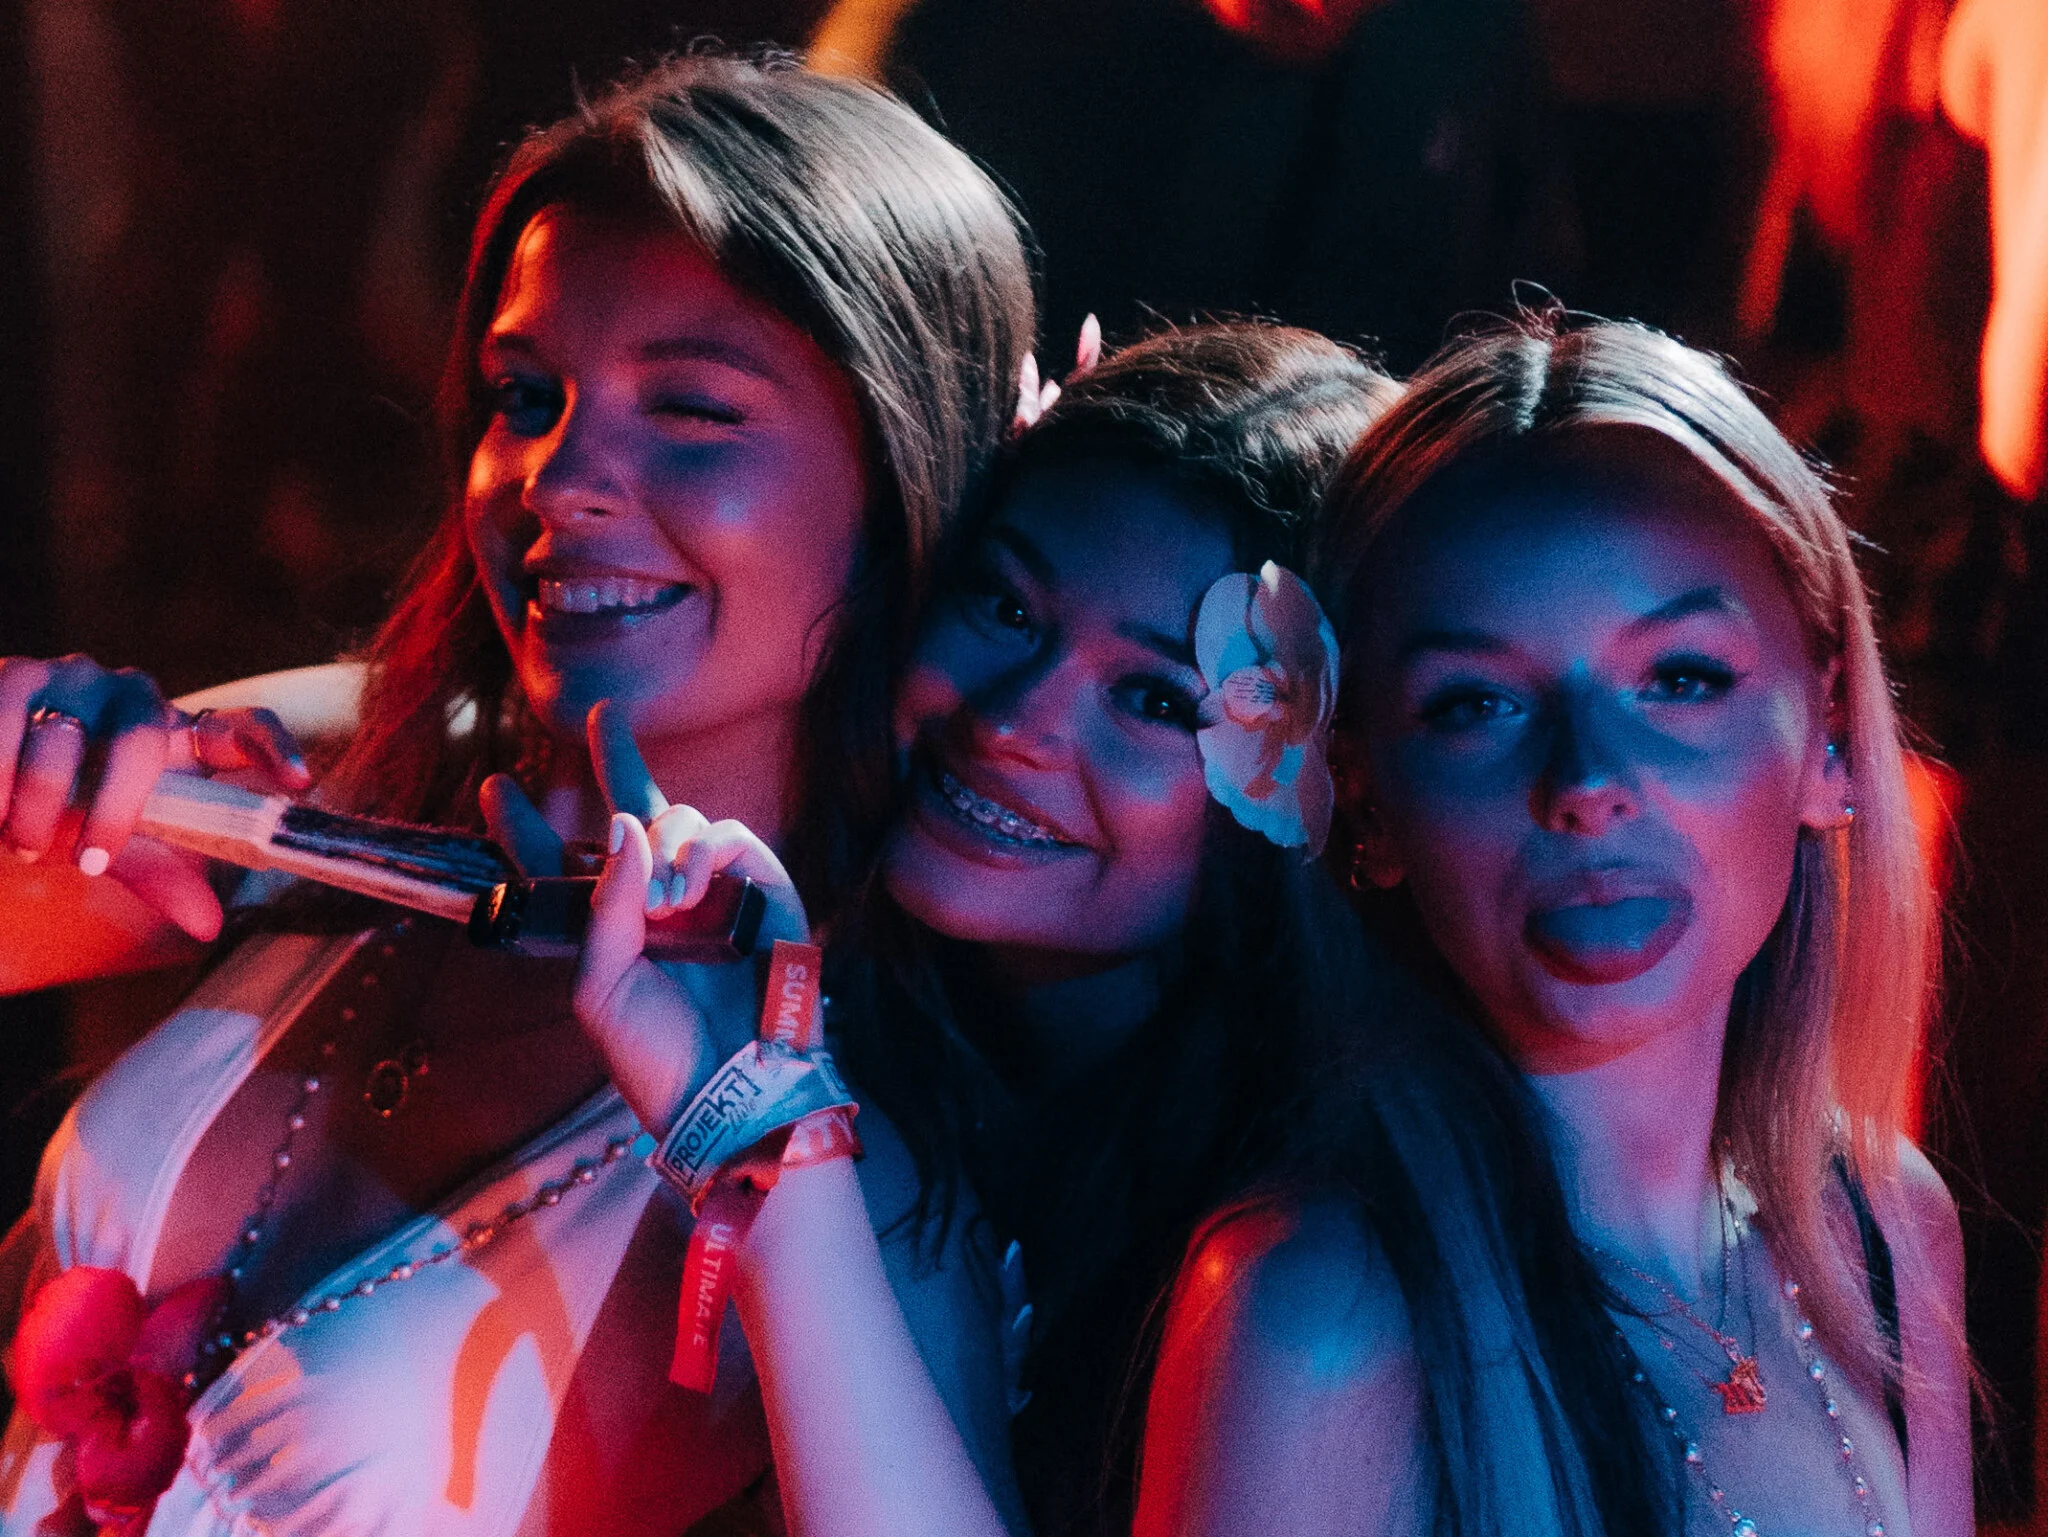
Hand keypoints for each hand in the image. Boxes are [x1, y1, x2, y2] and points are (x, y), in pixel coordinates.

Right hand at [0, 655, 310, 938]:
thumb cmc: (73, 810)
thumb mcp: (119, 845)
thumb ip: (160, 876)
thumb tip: (208, 925)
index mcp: (180, 734)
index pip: (243, 727)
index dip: (275, 747)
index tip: (300, 781)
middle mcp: (134, 695)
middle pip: (139, 742)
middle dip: (112, 810)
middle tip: (87, 864)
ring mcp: (74, 678)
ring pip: (61, 743)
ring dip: (38, 804)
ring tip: (22, 841)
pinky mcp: (12, 675)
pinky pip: (3, 731)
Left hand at [566, 700, 810, 1136]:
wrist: (730, 1090)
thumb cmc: (659, 1055)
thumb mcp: (600, 986)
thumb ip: (603, 905)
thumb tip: (621, 824)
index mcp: (607, 929)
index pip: (559, 867)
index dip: (527, 828)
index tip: (496, 786)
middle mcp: (657, 901)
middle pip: (630, 814)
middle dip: (615, 760)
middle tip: (601, 713)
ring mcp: (711, 892)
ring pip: (679, 821)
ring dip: (663, 845)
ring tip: (664, 901)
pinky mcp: (761, 890)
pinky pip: (728, 838)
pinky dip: (701, 853)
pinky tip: (688, 892)